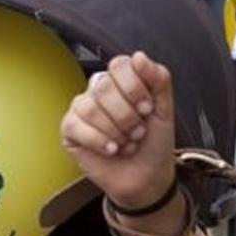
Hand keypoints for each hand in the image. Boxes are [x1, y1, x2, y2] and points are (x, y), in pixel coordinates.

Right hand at [61, 51, 176, 210]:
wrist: (147, 177)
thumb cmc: (154, 144)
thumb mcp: (165, 110)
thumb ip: (159, 79)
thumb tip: (139, 57)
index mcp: (121, 80)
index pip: (119, 65)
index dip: (135, 88)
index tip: (147, 109)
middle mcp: (98, 90)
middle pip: (103, 86)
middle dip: (128, 115)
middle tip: (138, 131)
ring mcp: (82, 109)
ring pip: (90, 107)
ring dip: (116, 131)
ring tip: (127, 142)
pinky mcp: (70, 130)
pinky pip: (77, 126)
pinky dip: (99, 141)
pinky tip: (112, 150)